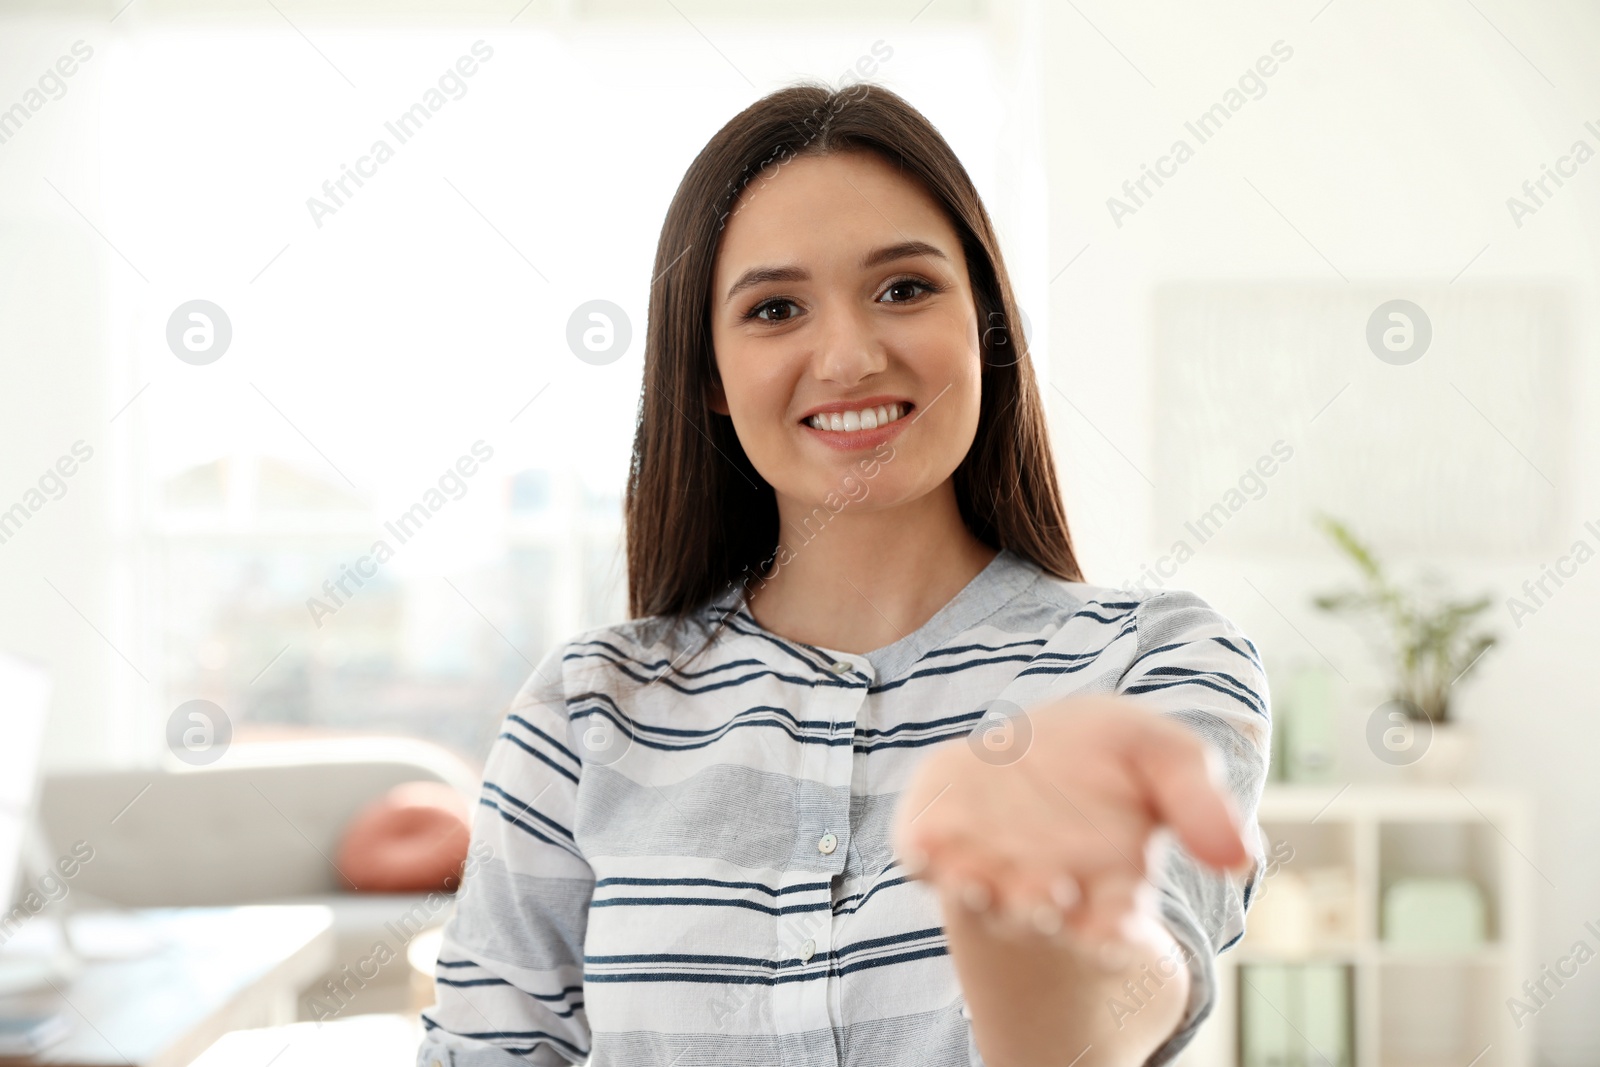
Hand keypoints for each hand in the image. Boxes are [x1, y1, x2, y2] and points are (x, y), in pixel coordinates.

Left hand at [890, 695, 1252, 960]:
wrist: (1032, 747)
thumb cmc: (1107, 761)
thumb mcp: (1168, 759)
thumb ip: (1201, 803)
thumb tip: (1242, 858)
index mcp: (1107, 886)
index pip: (1110, 924)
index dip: (1109, 931)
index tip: (1113, 926)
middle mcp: (1043, 887)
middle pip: (1039, 913)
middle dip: (1040, 907)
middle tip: (1048, 896)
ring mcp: (983, 866)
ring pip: (978, 893)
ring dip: (979, 891)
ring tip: (979, 881)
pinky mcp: (931, 839)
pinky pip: (921, 855)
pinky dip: (922, 856)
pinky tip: (923, 849)